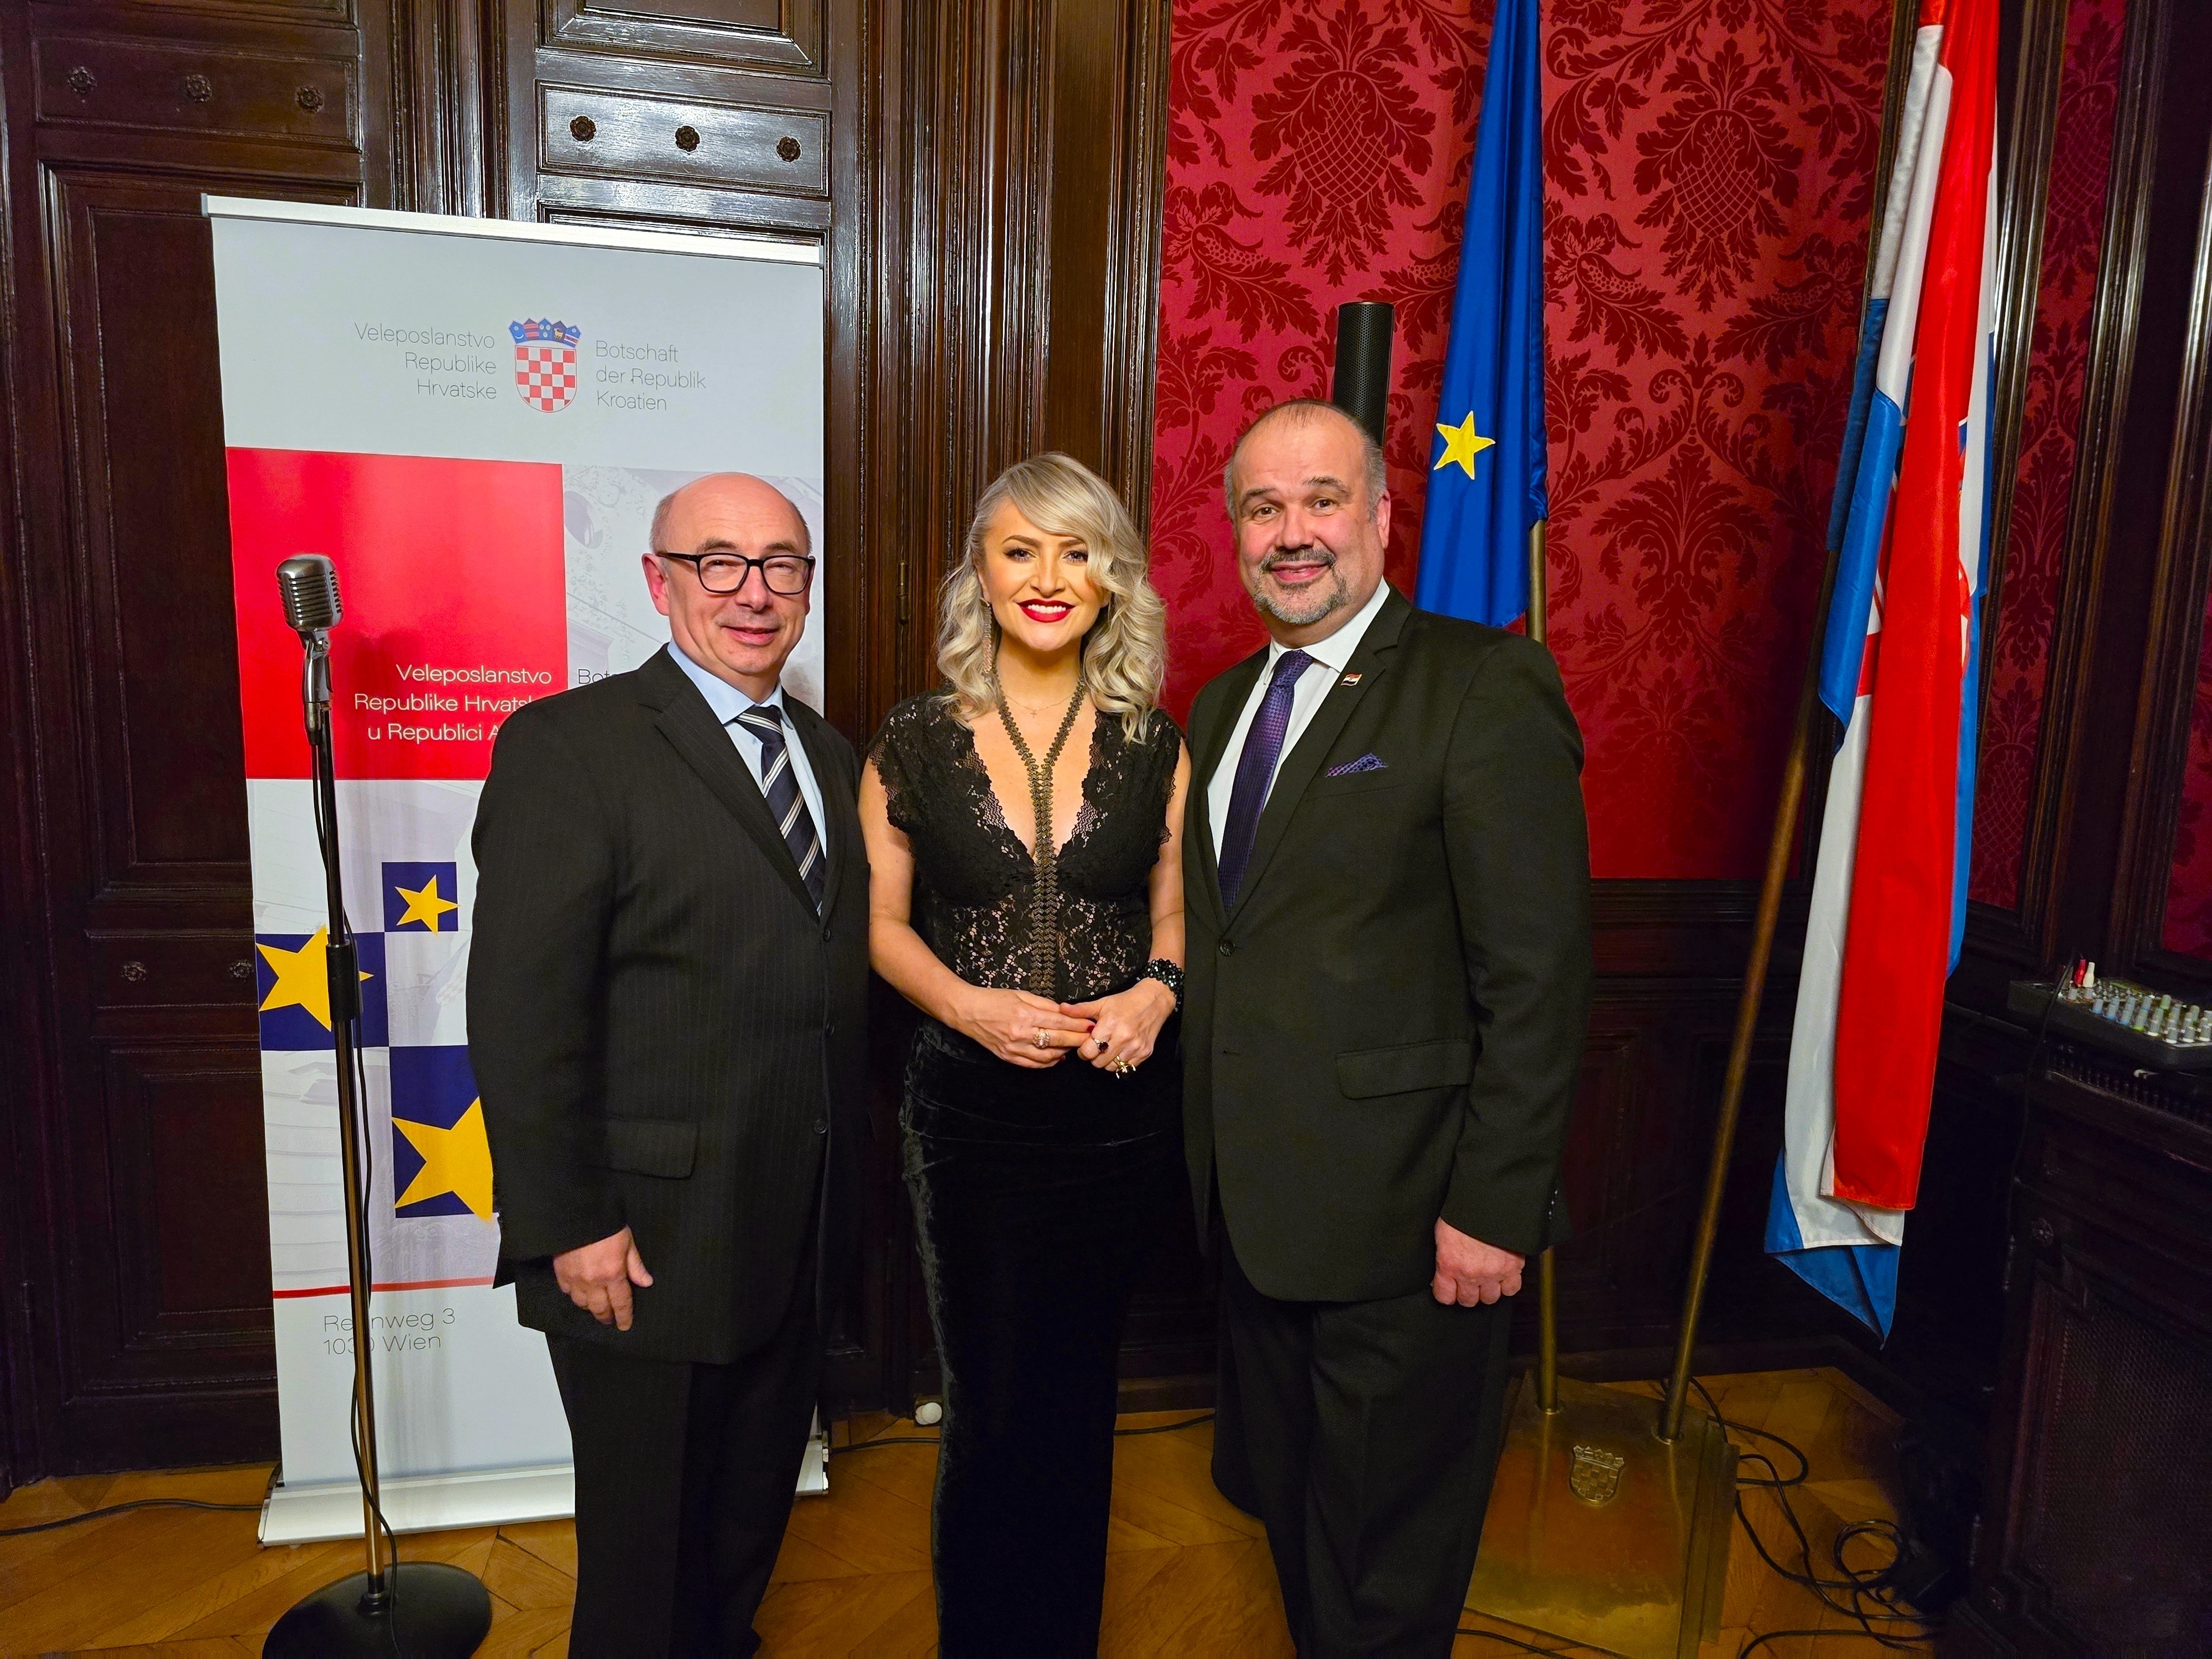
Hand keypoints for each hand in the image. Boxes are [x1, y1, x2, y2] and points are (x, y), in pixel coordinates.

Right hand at [553, 1226, 653, 1329]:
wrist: (578, 1214)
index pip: (620, 1303)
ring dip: (590, 1308)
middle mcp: (593, 1282)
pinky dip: (575, 1295)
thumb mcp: (628, 1242)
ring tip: (596, 1307)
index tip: (625, 1325)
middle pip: (600, 1308)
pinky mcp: (561, 1273)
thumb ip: (636, 1265)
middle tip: (610, 1320)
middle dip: (607, 1317)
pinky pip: (568, 1292)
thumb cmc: (606, 1226)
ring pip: (582, 1304)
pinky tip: (579, 1293)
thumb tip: (646, 1282)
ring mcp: (575, 1279)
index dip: (624, 1316)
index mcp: (613, 1274)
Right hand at [955, 985, 1093, 1067]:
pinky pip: (1034, 1064)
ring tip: (1074, 1046)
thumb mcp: (1021, 995)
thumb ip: (1045, 1005)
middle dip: (1077, 1039)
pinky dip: (1049, 1063)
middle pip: (1057, 1040)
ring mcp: (1014, 1048)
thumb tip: (1066, 1012)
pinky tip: (1058, 1057)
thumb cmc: (994, 999)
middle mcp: (1021, 1034)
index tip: (1090, 1025)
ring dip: (1065, 1052)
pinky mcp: (1008, 1057)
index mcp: (1025, 1015)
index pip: (1059, 1023)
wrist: (968, 1012)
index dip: (1078, 1025)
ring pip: (1048, 1056)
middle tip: (1090, 1038)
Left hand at [1063, 978, 1174, 1073]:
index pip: (1089, 1051)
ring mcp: (1135, 1047)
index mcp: (1110, 1025)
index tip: (1086, 1045)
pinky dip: (1121, 1062)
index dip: (1083, 1051)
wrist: (1153, 1001)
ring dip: (1107, 1061)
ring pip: (1112, 1067)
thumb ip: (1081, 1009)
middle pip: (1098, 1062)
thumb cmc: (1126, 1002)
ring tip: (1108, 1048)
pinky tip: (1120, 1050)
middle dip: (1094, 1057)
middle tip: (1097, 1047)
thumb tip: (1062, 1009)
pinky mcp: (1145, 1053)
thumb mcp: (1102, 1003)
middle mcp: (1123, 1037)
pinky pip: (1126, 1067)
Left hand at [1432, 1218, 1523, 1306]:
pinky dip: (1507, 1285)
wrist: (1489, 1198)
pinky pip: (1511, 1289)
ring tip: (1486, 1277)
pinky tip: (1502, 1275)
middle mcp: (1470, 1273)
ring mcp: (1493, 1272)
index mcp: (1449, 1264)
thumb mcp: (1442, 1234)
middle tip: (1468, 1281)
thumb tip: (1441, 1274)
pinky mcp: (1513, 1267)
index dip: (1446, 1293)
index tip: (1449, 1288)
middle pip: (1468, 1300)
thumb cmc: (1462, 1211)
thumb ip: (1442, 1257)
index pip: (1444, 1297)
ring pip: (1490, 1298)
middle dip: (1467, 1292)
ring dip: (1487, 1290)